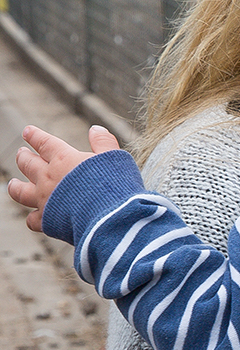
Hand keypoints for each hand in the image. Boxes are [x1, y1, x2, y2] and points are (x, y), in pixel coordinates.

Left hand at [8, 125, 122, 233]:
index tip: (27, 131)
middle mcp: (48, 178)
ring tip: (13, 183)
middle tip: (21, 153)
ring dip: (15, 186)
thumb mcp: (114, 158)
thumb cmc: (115, 186)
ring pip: (20, 191)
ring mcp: (45, 200)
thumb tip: (95, 128)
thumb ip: (103, 142)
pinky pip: (32, 219)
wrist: (110, 218)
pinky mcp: (47, 221)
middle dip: (23, 157)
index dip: (35, 136)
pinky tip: (35, 216)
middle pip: (28, 164)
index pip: (44, 143)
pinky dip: (33, 217)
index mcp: (64, 159)